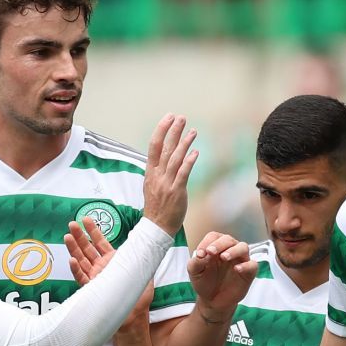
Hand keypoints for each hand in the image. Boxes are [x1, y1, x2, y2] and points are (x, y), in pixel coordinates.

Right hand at [65, 218, 152, 323]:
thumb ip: (141, 257)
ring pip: (81, 261)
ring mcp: (95, 278)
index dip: (93, 231)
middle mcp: (102, 268)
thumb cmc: (140, 297)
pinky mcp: (91, 291)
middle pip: (87, 249)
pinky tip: (72, 261)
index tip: (85, 219)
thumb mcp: (144, 272)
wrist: (135, 317)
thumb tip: (147, 241)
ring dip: (74, 249)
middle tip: (71, 224)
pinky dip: (76, 270)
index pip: (100, 242)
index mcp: (113, 261)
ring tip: (67, 237)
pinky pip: (81, 279)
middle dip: (79, 236)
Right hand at [142, 113, 198, 236]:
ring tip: (193, 131)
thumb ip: (158, 171)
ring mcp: (166, 183)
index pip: (154, 146)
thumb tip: (164, 158)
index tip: (168, 117)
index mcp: (150, 172)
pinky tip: (195, 152)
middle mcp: (157, 175)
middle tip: (181, 117)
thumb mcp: (152, 185)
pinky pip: (183, 174)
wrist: (156, 228)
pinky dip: (189, 162)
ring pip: (175, 159)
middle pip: (165, 148)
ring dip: (184, 143)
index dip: (161, 130)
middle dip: (173, 131)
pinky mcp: (176, 192)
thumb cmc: (157, 207)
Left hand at [188, 231, 258, 317]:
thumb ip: (196, 262)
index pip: (214, 237)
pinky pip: (252, 265)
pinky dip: (246, 265)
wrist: (212, 301)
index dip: (206, 242)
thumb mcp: (194, 272)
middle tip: (211, 252)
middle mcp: (229, 250)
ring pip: (243, 247)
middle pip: (228, 239)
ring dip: (233, 250)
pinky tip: (237, 269)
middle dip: (219, 244)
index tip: (200, 254)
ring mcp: (240, 260)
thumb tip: (202, 254)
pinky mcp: (248, 272)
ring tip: (224, 257)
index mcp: (216, 247)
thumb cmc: (204, 283)